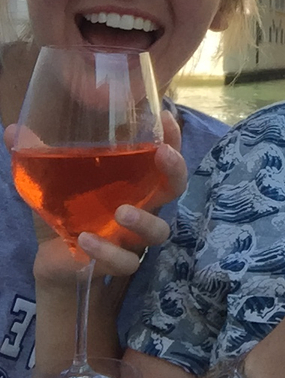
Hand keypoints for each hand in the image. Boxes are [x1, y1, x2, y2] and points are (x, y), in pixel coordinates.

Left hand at [9, 110, 188, 282]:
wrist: (52, 258)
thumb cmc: (65, 211)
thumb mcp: (51, 181)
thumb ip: (38, 156)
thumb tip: (12, 129)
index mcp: (134, 181)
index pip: (162, 156)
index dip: (171, 137)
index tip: (163, 116)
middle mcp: (143, 205)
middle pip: (175, 188)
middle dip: (175, 170)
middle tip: (163, 156)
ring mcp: (134, 236)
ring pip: (159, 231)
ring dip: (145, 220)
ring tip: (121, 212)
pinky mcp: (119, 262)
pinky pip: (125, 260)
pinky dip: (108, 251)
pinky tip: (85, 240)